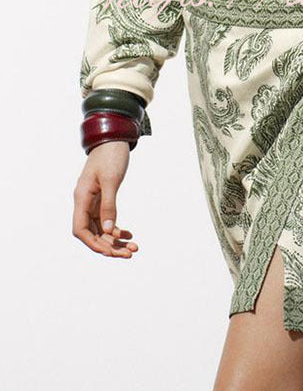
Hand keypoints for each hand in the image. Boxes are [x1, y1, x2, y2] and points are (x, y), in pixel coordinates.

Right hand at [72, 141, 138, 257]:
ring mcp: (92, 200)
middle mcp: (84, 201)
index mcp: (82, 197)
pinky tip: (129, 234)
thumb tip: (109, 231)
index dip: (94, 244)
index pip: (80, 229)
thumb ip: (109, 205)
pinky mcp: (101, 197)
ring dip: (115, 240)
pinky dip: (116, 229)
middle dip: (109, 246)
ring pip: (100, 228)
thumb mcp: (112, 180)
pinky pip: (106, 219)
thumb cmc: (111, 155)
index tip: (111, 252)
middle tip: (130, 253)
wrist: (113, 137)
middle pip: (91, 233)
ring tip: (133, 247)